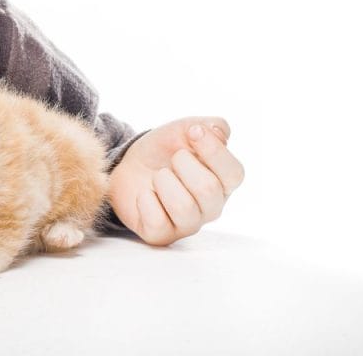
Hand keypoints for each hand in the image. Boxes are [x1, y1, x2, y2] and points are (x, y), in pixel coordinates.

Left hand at [107, 117, 244, 245]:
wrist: (128, 165)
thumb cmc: (164, 150)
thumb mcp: (187, 129)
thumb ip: (212, 127)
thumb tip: (218, 133)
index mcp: (224, 182)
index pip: (234, 174)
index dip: (214, 150)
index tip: (193, 132)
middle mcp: (211, 207)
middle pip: (208, 188)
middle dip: (183, 164)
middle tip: (171, 160)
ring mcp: (188, 224)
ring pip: (183, 206)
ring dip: (163, 182)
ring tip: (158, 177)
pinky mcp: (162, 235)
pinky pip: (157, 221)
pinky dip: (145, 200)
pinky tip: (145, 194)